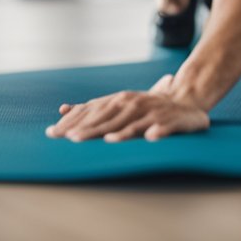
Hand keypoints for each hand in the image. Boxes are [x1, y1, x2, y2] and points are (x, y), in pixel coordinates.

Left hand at [46, 74, 209, 142]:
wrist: (186, 100)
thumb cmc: (147, 106)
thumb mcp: (119, 104)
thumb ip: (93, 108)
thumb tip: (63, 109)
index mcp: (118, 101)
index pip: (91, 111)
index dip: (73, 122)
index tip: (54, 133)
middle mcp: (132, 104)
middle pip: (108, 118)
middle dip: (90, 129)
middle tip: (72, 139)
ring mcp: (152, 112)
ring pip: (135, 123)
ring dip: (122, 132)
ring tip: (108, 141)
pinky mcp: (171, 120)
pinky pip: (164, 127)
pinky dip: (158, 132)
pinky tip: (151, 138)